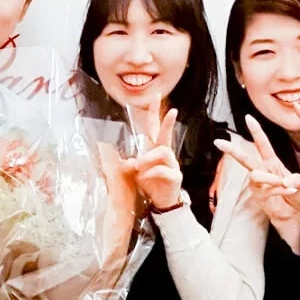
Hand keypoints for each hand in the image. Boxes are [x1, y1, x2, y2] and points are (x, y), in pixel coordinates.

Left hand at [125, 93, 181, 209]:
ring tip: (138, 167)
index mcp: (155, 149)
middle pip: (166, 135)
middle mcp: (165, 154)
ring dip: (147, 158)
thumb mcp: (136, 172)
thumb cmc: (151, 183)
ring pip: (163, 152)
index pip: (154, 127)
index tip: (155, 97)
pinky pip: (164, 169)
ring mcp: (172, 164)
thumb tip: (125, 160)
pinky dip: (151, 172)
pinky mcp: (175, 176)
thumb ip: (130, 163)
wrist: (162, 202)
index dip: (154, 112)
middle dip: (167, 122)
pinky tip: (144, 178)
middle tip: (172, 111)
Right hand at [215, 115, 299, 252]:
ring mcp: (257, 184)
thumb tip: (286, 180)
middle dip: (232, 150)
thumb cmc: (295, 197)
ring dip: (272, 179)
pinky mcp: (257, 195)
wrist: (292, 216)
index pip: (262, 145)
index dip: (256, 131)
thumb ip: (297, 181)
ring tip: (286, 185)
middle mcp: (262, 171)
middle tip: (218, 142)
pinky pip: (265, 188)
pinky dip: (280, 189)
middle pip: (245, 158)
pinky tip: (289, 192)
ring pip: (256, 175)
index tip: (248, 117)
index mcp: (272, 163)